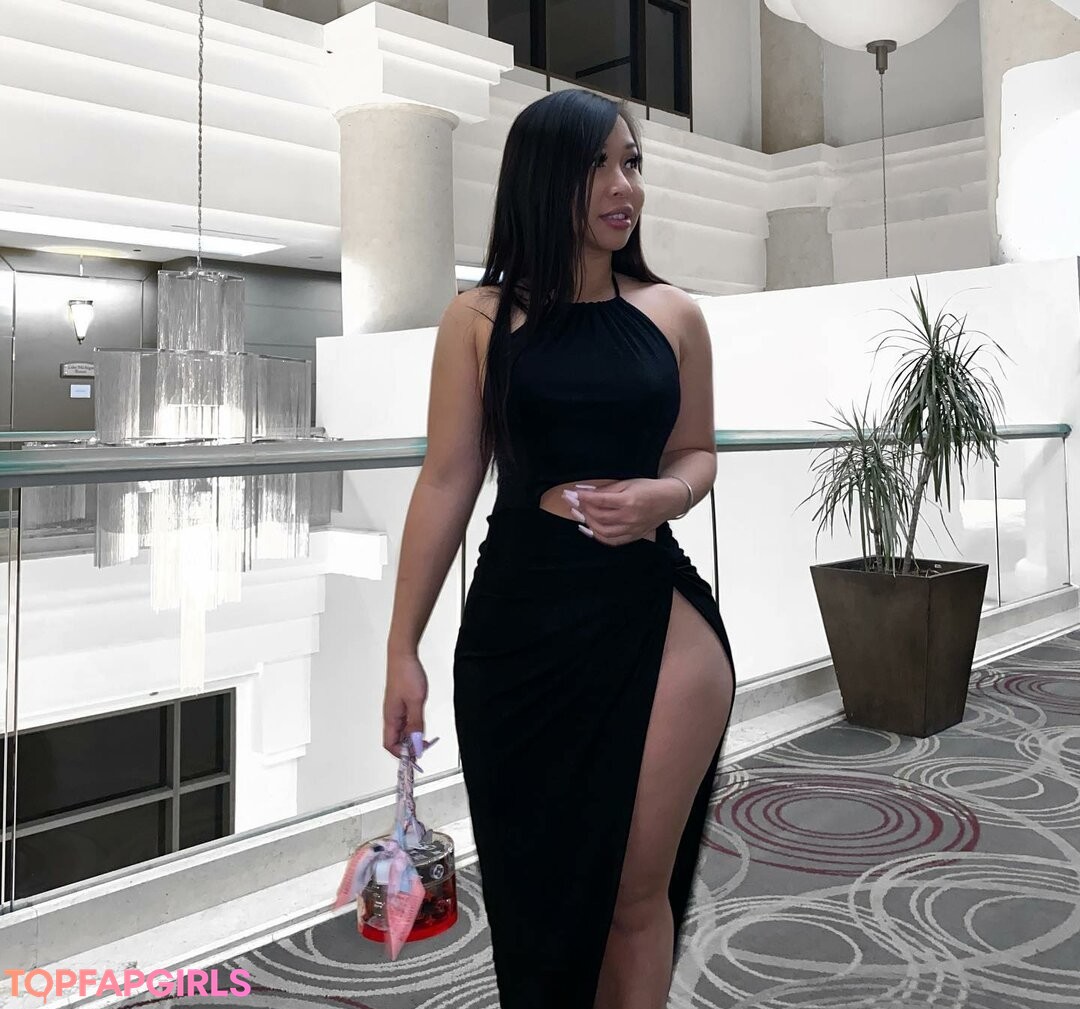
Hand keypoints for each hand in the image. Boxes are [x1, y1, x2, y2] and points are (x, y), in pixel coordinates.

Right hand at [383, 653, 427, 758]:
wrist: (403, 655)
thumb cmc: (406, 674)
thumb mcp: (416, 702)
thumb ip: (416, 723)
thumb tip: (415, 743)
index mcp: (391, 717)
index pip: (390, 744)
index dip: (401, 754)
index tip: (415, 758)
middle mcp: (391, 715)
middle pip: (395, 740)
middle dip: (408, 747)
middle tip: (423, 748)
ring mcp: (395, 708)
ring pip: (401, 730)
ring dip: (411, 737)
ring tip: (424, 739)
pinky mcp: (400, 702)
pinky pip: (405, 720)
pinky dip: (413, 726)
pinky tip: (421, 724)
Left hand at [564, 478, 680, 546]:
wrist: (669, 500)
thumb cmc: (648, 488)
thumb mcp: (628, 483)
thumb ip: (608, 490)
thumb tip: (586, 493)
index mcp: (629, 500)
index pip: (600, 501)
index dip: (584, 497)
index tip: (574, 493)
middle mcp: (630, 517)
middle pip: (599, 516)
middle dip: (583, 509)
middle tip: (573, 502)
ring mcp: (632, 529)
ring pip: (603, 531)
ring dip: (588, 523)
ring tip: (580, 514)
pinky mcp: (633, 536)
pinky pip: (612, 541)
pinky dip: (598, 536)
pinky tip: (590, 528)